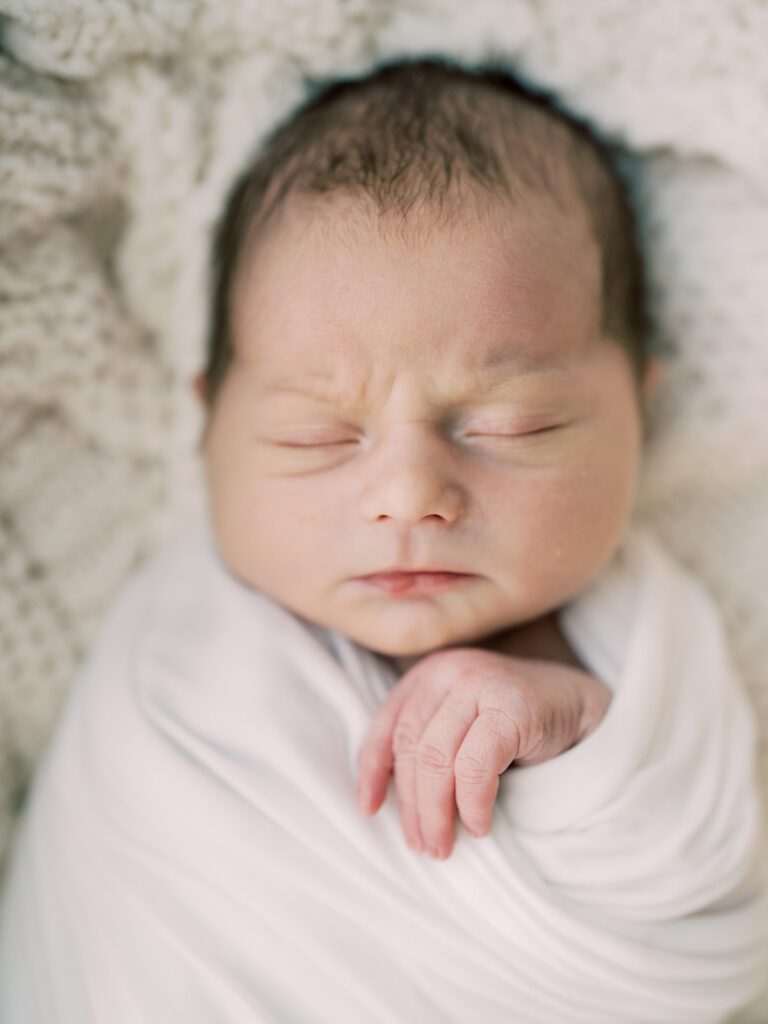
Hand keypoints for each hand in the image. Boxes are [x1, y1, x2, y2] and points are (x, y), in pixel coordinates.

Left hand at [356, 647, 610, 858]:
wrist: (580, 707)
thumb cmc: (514, 726)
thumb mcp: (459, 725)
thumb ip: (426, 744)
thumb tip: (382, 802)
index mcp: (429, 674)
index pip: (389, 725)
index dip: (372, 770)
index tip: (370, 811)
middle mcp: (449, 671)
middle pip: (412, 747)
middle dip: (412, 804)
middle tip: (422, 846)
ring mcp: (480, 684)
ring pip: (437, 758)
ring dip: (437, 812)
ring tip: (444, 846)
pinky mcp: (512, 707)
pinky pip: (476, 766)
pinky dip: (472, 804)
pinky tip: (479, 826)